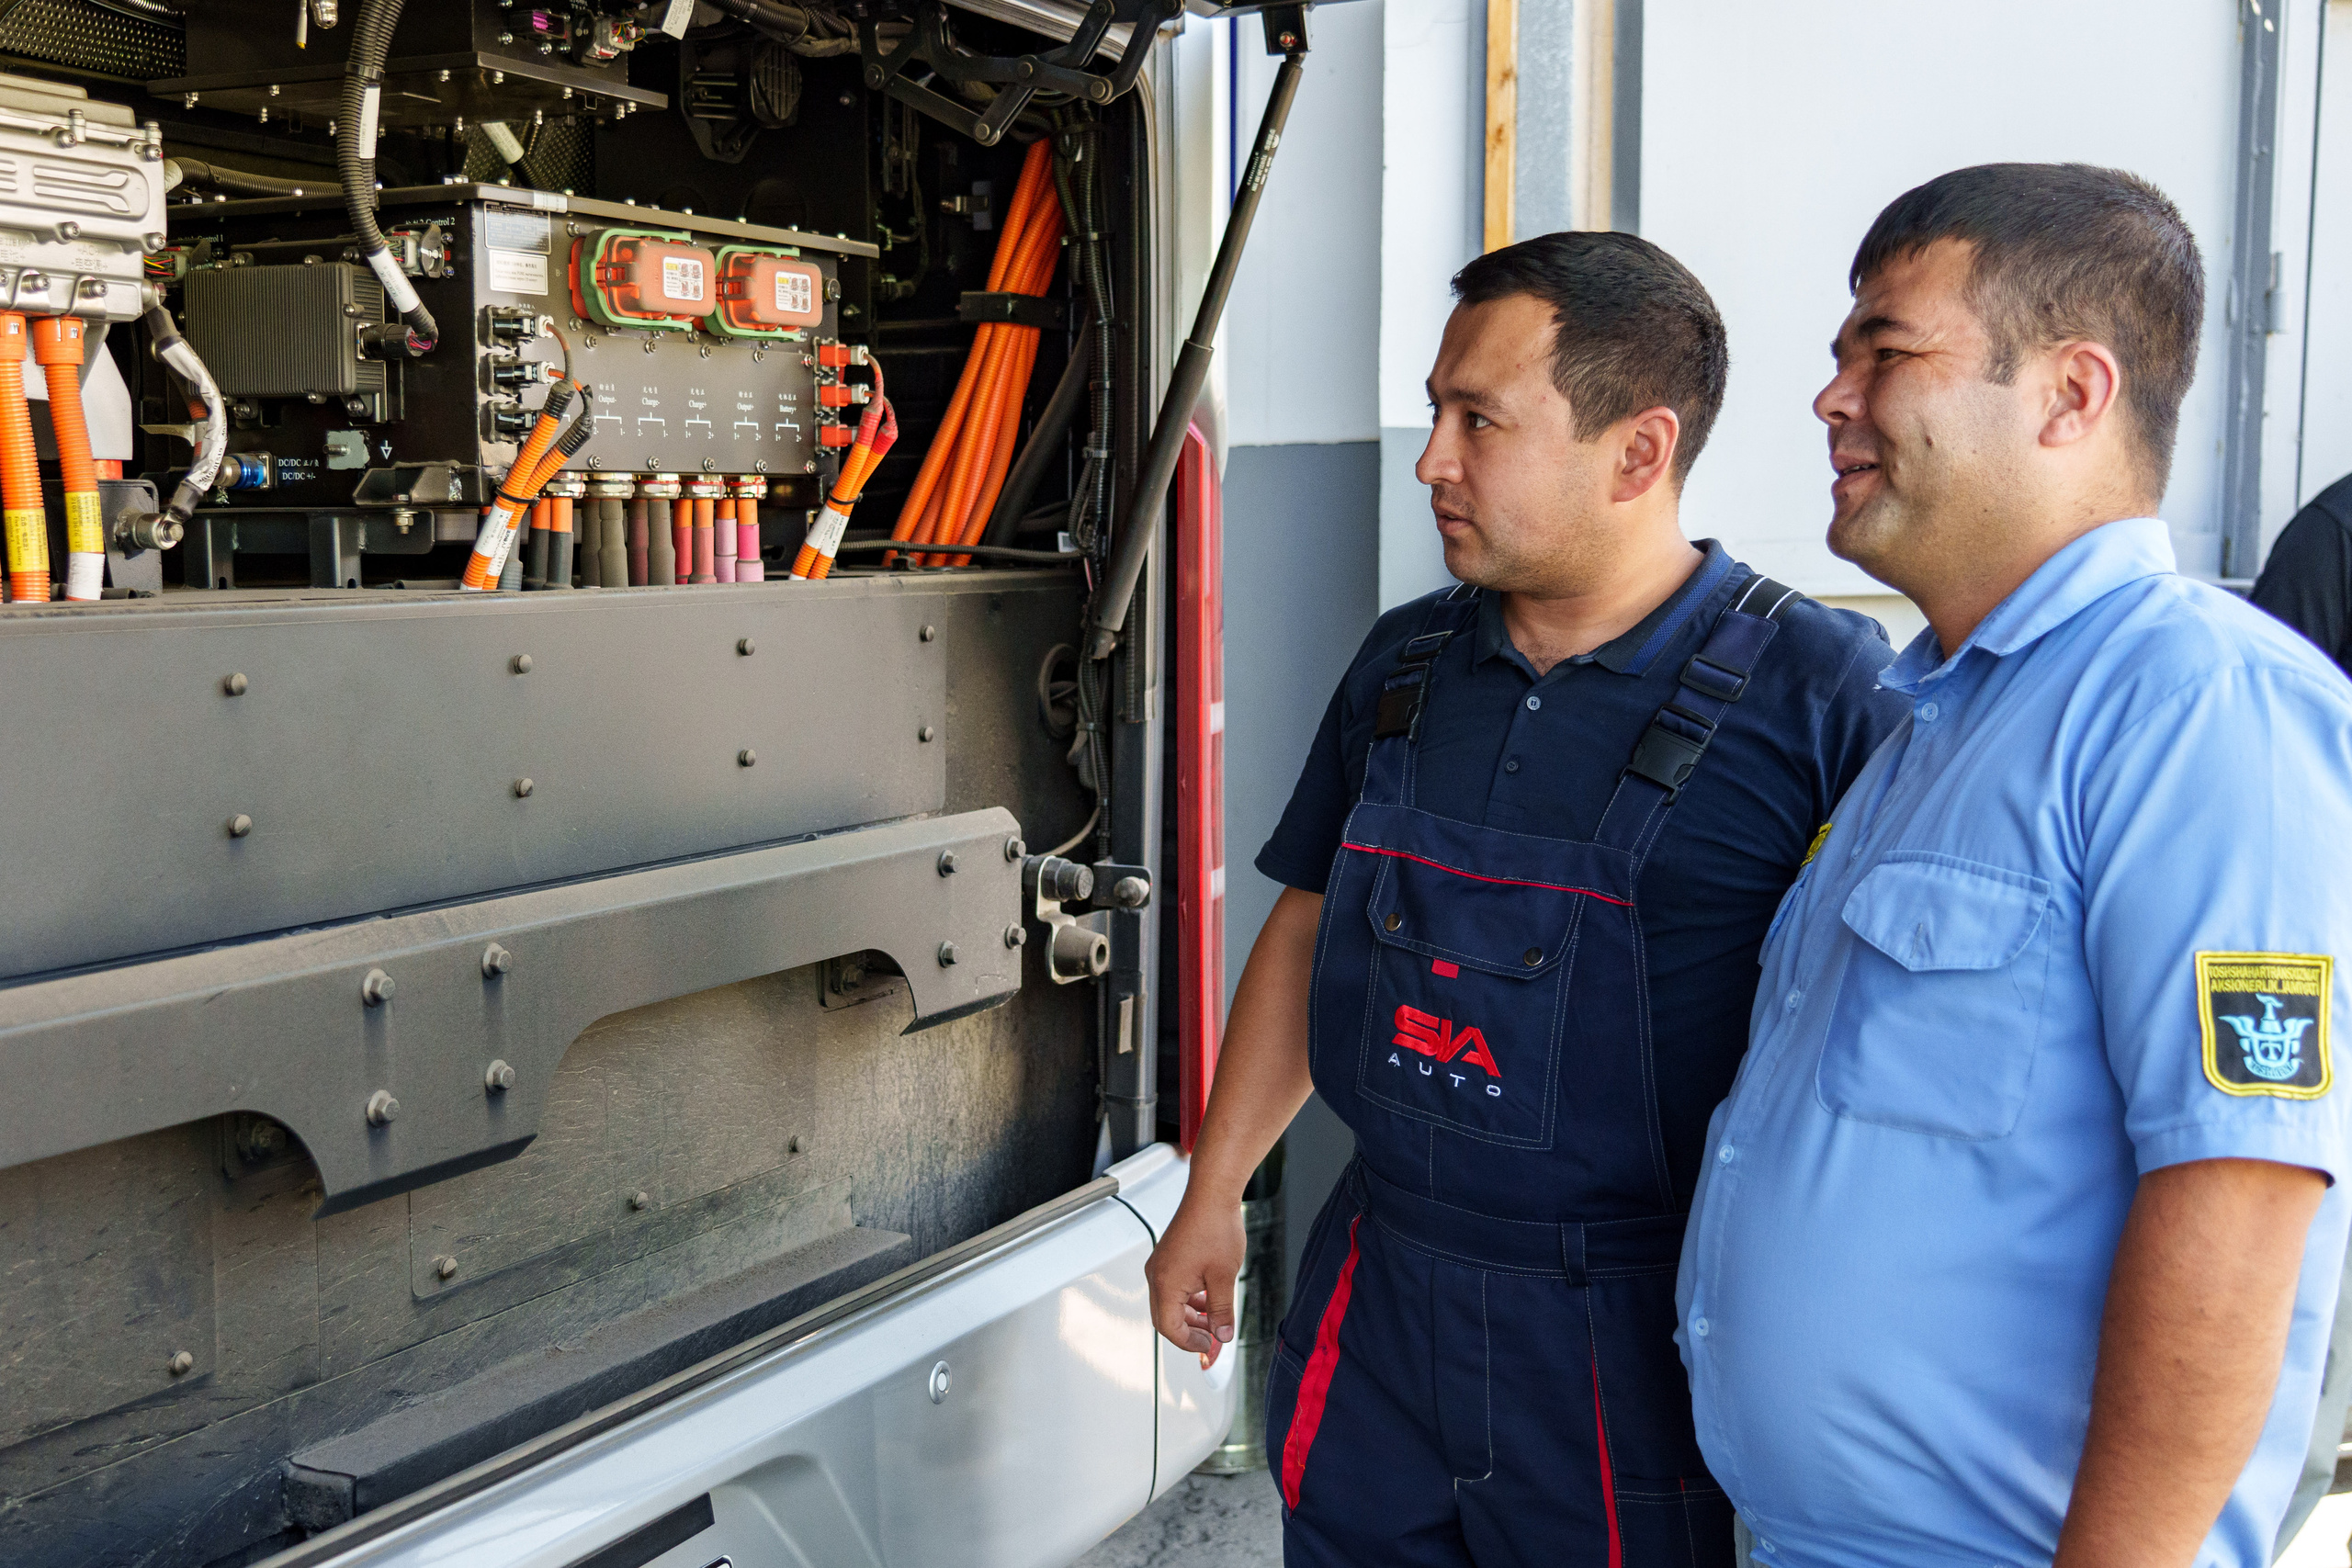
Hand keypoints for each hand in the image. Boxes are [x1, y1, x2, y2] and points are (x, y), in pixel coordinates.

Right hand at [1146, 1190, 1245, 1367]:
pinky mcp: (1167, 1257)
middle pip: (1165, 1317)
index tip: (1209, 1346)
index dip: (1189, 1343)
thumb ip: (1222, 1311)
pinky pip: (1172, 1287)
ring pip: (1168, 1303)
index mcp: (1166, 1283)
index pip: (1169, 1328)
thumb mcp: (1224, 1277)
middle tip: (1211, 1338)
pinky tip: (1208, 1298)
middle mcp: (1157, 1275)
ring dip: (1189, 1316)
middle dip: (1188, 1332)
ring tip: (1213, 1319)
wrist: (1211, 1195)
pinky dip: (1188, 1298)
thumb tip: (1223, 1335)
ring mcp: (1160, 1265)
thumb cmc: (1215, 1228)